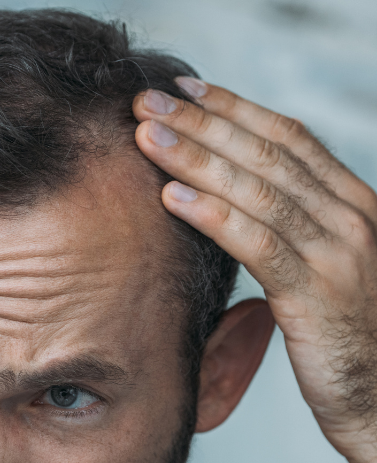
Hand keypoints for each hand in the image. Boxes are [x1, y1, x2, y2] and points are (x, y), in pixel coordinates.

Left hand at [133, 78, 376, 462]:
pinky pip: (258, 244)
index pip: (288, 138)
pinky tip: (172, 198)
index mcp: (353, 202)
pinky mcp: (318, 294)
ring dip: (196, 159)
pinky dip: (213, 216)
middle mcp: (352, 217)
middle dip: (202, 123)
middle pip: (267, 154)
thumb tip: (231, 195)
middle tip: (147, 101)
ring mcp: (339, 253)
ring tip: (145, 138)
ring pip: (258, 190)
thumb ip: (289, 228)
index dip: (234, 109)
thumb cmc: (342, 335)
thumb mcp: (318, 266)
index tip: (184, 90)